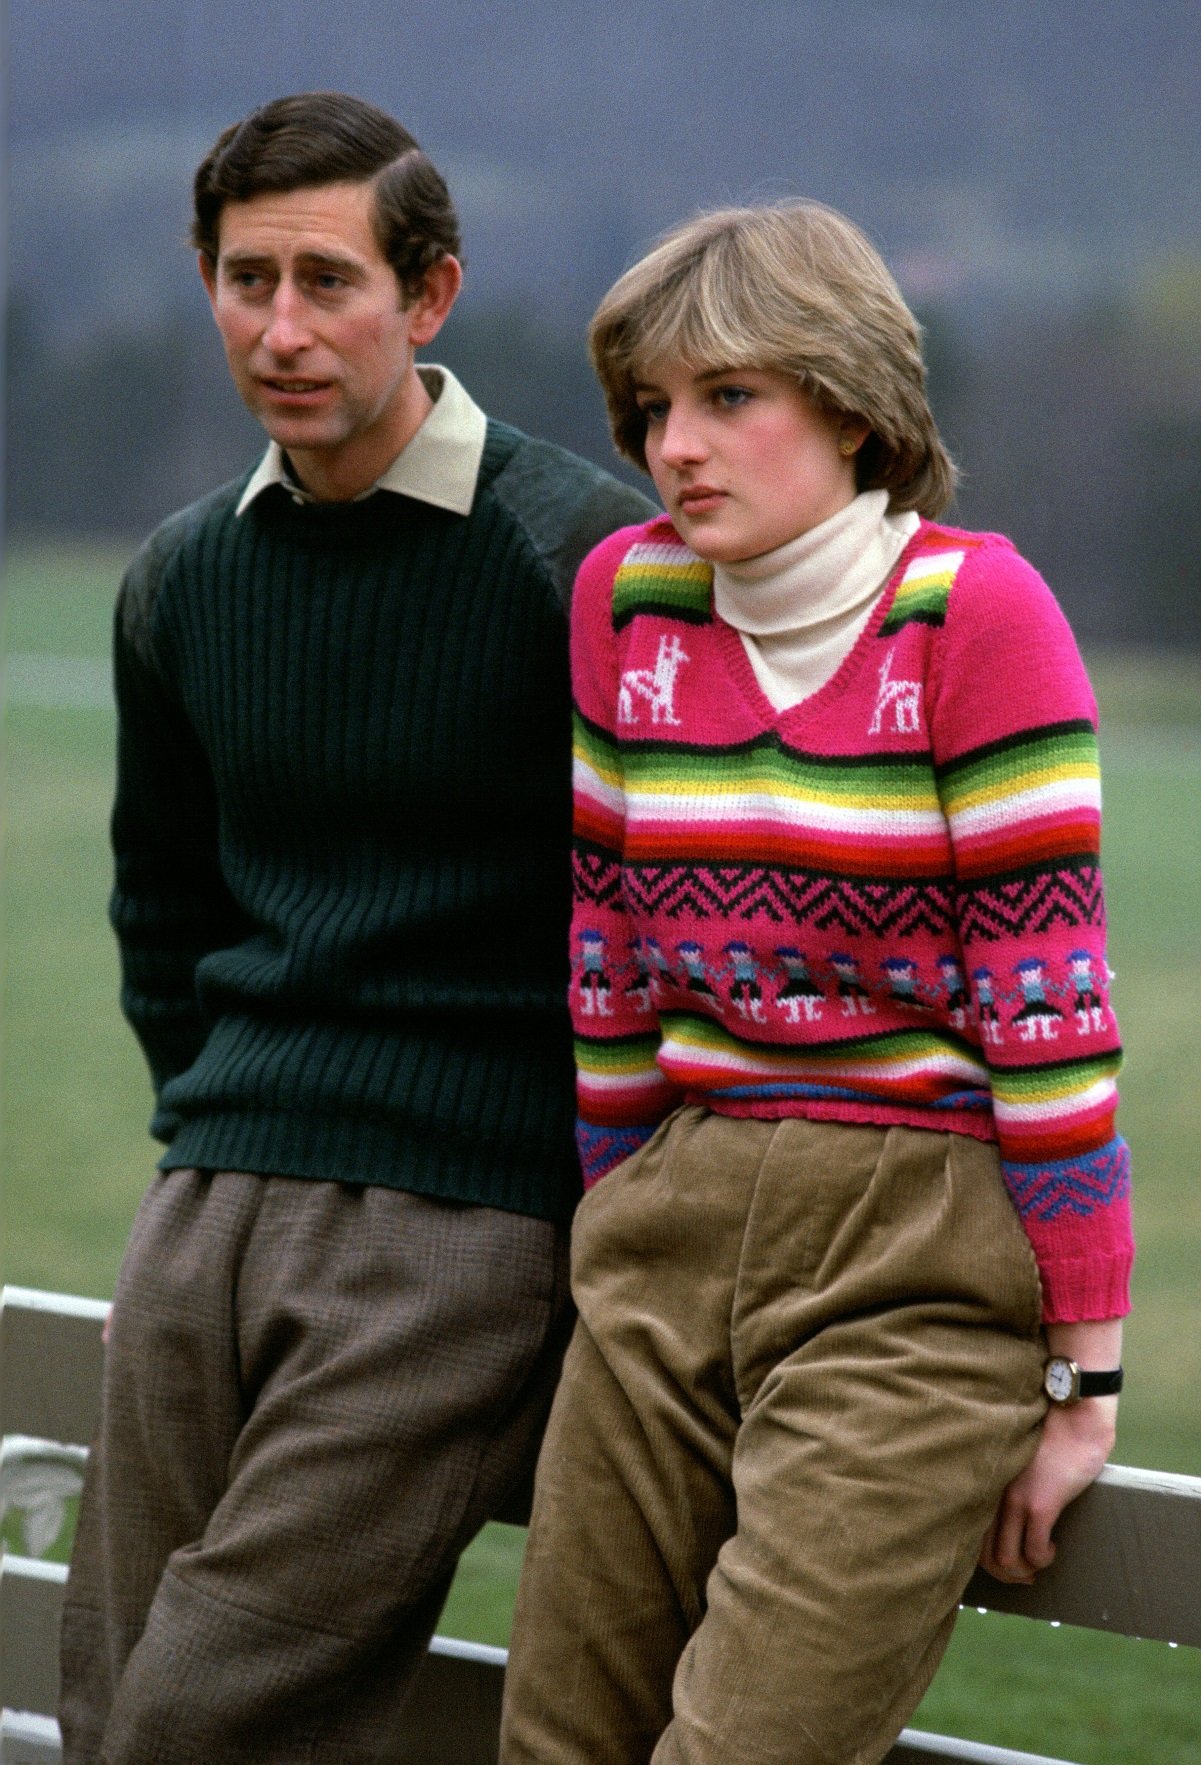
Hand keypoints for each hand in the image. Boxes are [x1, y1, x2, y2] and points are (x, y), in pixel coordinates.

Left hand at [979, 1394, 1117, 1582]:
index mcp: (985, 1481)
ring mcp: (1014, 1500)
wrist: (1074, 1415)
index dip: (987, 1560)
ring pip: (1007, 1560)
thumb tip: (1007, 1511)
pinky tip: (1051, 1550)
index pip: (968, 1534)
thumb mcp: (1014, 1458)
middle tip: (1026, 1574)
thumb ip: (1004, 1480)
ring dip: (1024, 1572)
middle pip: (985, 1555)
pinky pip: (1034, 1552)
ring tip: (1039, 1563)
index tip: (1007, 1564)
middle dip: (1006, 1574)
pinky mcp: (1040, 1504)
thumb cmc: (1049, 1434)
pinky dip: (1042, 1560)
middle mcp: (992, 1493)